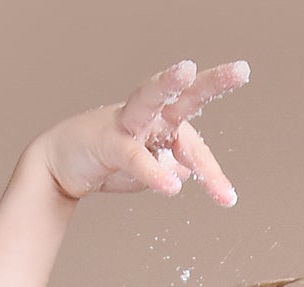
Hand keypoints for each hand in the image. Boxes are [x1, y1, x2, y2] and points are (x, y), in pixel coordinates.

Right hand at [41, 59, 248, 206]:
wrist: (61, 166)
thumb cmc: (106, 161)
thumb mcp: (144, 171)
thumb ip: (166, 168)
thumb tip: (185, 175)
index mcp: (163, 125)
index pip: (196, 146)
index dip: (213, 173)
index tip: (228, 199)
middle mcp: (149, 116)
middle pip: (184, 96)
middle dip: (213, 82)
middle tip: (242, 70)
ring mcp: (127, 122)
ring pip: (151, 98)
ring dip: (168, 82)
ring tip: (189, 70)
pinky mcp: (107, 140)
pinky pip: (134, 155)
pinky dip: (152, 170)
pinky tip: (171, 186)